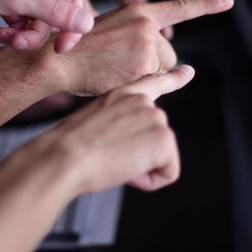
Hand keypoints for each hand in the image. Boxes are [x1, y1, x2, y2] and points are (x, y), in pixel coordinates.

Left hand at [0, 0, 136, 51]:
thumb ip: (54, 10)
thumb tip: (87, 22)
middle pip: (69, 4)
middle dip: (63, 28)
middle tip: (60, 49)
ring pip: (48, 20)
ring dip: (34, 35)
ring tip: (13, 37)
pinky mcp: (12, 4)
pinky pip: (29, 24)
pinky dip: (20, 34)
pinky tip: (3, 35)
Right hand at [39, 65, 195, 195]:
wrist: (62, 157)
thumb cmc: (64, 150)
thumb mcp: (91, 127)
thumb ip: (116, 127)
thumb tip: (126, 150)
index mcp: (121, 94)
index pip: (152, 82)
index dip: (174, 78)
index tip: (188, 71)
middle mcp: (142, 101)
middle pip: (156, 139)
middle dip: (136, 155)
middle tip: (107, 157)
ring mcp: (155, 117)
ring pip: (161, 157)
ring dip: (139, 168)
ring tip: (111, 162)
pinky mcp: (164, 138)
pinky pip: (168, 173)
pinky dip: (149, 181)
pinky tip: (126, 172)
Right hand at [55, 0, 233, 95]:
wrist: (57, 59)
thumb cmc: (80, 48)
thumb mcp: (113, 29)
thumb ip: (141, 36)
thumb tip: (169, 60)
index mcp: (139, 12)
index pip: (180, 8)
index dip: (206, 4)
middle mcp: (147, 25)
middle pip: (169, 55)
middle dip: (153, 64)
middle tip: (119, 62)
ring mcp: (146, 45)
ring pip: (162, 70)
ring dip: (145, 75)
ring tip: (115, 68)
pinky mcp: (143, 66)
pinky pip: (153, 84)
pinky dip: (138, 85)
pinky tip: (115, 77)